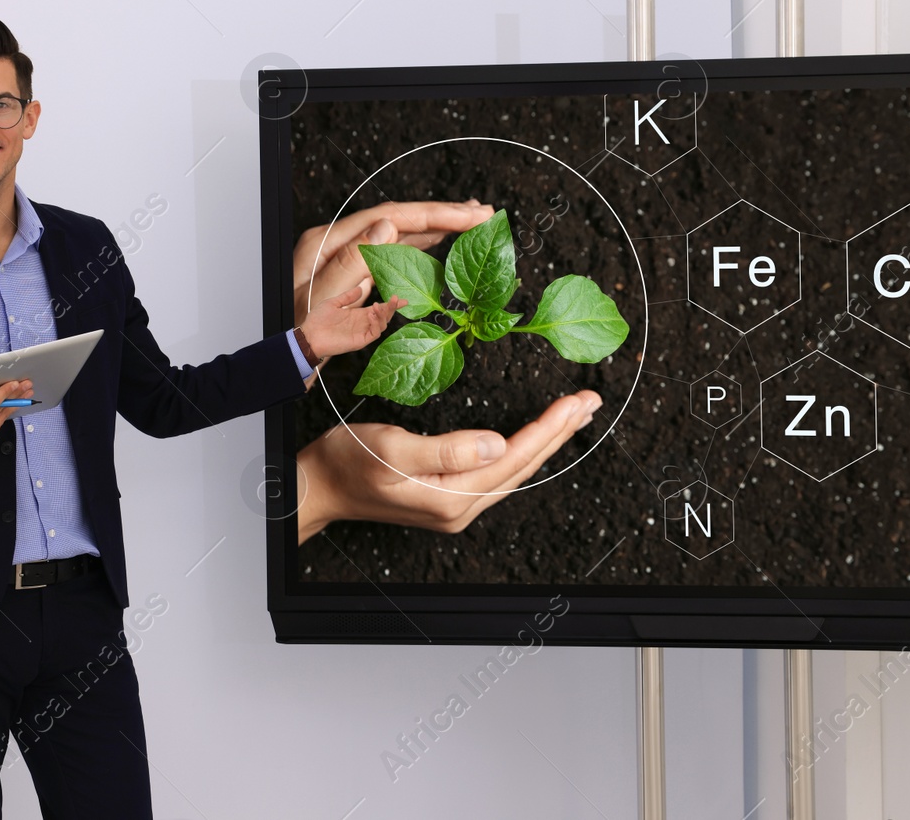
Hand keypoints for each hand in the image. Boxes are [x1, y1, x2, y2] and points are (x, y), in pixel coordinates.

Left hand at [292, 199, 494, 327]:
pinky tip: (441, 242)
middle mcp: (340, 243)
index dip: (434, 214)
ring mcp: (349, 258)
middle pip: (400, 220)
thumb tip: (387, 228)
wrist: (282, 360)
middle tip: (481, 213)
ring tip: (470, 221)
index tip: (467, 214)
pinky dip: (423, 245)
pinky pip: (396, 253)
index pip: (391, 217)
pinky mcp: (357, 275)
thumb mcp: (321, 303)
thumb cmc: (295, 336)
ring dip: (437, 227)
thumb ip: (352, 264)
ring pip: (401, 234)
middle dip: (443, 215)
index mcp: (328, 242)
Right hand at [295, 389, 601, 542]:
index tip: (576, 402)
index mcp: (452, 497)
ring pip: (514, 468)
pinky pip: (498, 471)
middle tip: (590, 402)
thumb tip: (497, 444)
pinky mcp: (448, 495)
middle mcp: (460, 506)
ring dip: (546, 440)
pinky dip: (522, 448)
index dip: (549, 428)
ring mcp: (456, 504)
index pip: (514, 457)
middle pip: (523, 465)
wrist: (319, 486)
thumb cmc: (346, 463)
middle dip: (559, 432)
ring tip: (573, 415)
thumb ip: (447, 450)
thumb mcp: (393, 450)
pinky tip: (533, 437)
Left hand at [299, 284, 404, 358]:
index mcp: (358, 315)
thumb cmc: (317, 321)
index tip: (403, 299)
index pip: (379, 309)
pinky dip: (377, 324)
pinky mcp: (360, 341)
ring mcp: (362, 333)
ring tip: (379, 305)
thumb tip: (361, 289)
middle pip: (384, 317)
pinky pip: (374, 333)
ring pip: (382, 325)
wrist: (308, 335)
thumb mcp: (333, 303)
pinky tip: (372, 314)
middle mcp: (363, 324)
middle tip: (395, 298)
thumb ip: (348, 297)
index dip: (391, 305)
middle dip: (392, 308)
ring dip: (384, 314)